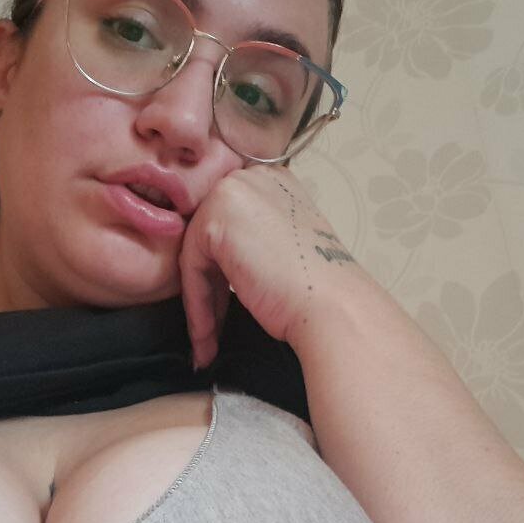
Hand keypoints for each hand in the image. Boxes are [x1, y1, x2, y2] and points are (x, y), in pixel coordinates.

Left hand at [178, 165, 356, 369]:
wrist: (332, 304)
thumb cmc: (318, 287)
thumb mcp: (283, 247)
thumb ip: (253, 240)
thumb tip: (219, 262)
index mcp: (272, 181)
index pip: (228, 225)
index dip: (221, 272)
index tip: (220, 310)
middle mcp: (251, 178)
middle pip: (208, 239)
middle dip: (209, 290)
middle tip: (211, 332)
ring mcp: (231, 193)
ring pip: (197, 256)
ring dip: (202, 306)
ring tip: (209, 344)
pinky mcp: (214, 219)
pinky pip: (191, 268)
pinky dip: (199, 307)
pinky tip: (207, 339)